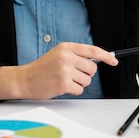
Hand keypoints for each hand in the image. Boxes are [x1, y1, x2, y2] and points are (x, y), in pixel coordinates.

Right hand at [0, 42, 117, 100]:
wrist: (24, 79)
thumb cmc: (42, 69)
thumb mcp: (58, 54)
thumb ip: (75, 55)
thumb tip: (97, 61)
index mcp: (66, 47)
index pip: (92, 50)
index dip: (106, 56)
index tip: (114, 61)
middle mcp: (66, 56)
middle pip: (92, 68)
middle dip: (85, 74)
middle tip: (72, 75)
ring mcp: (65, 69)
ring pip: (87, 80)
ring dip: (78, 83)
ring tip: (64, 80)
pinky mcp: (64, 83)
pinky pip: (80, 90)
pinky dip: (73, 91)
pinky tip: (62, 87)